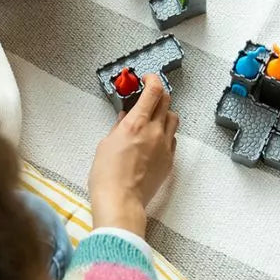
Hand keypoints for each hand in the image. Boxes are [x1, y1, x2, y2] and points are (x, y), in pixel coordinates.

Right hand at [88, 74, 178, 236]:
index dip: (152, 79)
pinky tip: (154, 141)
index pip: (154, 91)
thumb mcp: (106, 143)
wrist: (121, 201)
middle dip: (158, 94)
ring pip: (173, 119)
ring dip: (164, 113)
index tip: (147, 78)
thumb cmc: (107, 175)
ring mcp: (165, 146)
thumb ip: (118, 126)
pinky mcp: (169, 161)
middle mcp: (155, 131)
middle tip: (149, 96)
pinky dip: (165, 134)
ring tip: (153, 119)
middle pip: (167, 101)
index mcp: (136, 123)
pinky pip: (172, 140)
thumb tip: (125, 117)